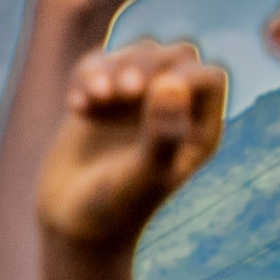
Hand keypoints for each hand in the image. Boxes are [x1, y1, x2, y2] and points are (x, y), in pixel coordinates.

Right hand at [35, 41, 231, 248]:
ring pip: (138, 54)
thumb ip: (162, 133)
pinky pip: (101, 64)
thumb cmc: (116, 208)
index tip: (147, 99)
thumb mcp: (144, 176)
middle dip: (147, 65)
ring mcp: (137, 102)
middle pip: (177, 56)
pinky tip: (76, 107)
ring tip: (94, 98)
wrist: (71, 225)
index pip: (208, 78)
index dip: (182, 77)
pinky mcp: (102, 99)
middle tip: (123, 93)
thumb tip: (170, 82)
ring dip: (114, 67)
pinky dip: (87, 76)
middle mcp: (173, 110)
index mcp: (198, 129)